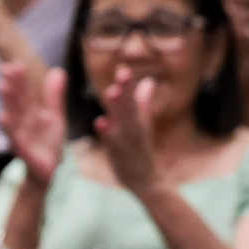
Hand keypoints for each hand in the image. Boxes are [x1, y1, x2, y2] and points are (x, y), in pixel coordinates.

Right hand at [0, 61, 66, 184]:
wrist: (47, 171)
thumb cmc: (47, 142)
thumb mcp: (54, 116)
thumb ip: (54, 96)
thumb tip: (57, 70)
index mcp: (30, 112)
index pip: (24, 92)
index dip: (20, 78)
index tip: (16, 64)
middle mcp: (21, 120)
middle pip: (16, 100)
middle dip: (12, 85)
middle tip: (7, 67)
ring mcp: (19, 133)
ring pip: (12, 114)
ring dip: (7, 101)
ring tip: (2, 85)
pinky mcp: (20, 147)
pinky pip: (13, 135)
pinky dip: (7, 126)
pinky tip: (2, 116)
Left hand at [96, 75, 159, 195]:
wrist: (144, 181)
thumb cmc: (140, 149)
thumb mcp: (143, 124)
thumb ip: (143, 103)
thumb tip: (148, 81)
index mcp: (136, 119)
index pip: (132, 97)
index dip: (127, 83)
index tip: (123, 68)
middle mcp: (132, 128)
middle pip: (128, 106)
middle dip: (126, 90)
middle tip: (123, 73)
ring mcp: (125, 142)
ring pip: (121, 122)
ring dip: (117, 108)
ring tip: (113, 92)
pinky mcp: (118, 155)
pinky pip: (111, 144)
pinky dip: (106, 134)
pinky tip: (100, 123)